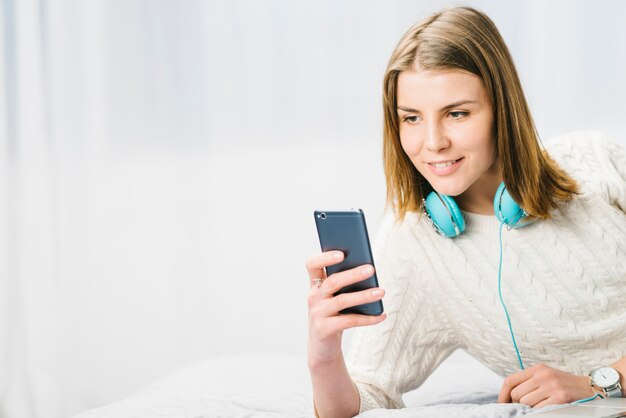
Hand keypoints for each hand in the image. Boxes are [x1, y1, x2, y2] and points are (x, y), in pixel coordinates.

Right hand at [305, 251, 385, 368]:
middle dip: (352, 274)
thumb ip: (344, 285)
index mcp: (315, 285)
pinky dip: (367, 318)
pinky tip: (381, 315)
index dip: (325, 257)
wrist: (322, 347)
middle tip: (371, 269)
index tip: (342, 254)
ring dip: (364, 295)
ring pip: (342, 301)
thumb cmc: (333, 316)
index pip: (312, 265)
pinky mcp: (323, 329)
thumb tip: (368, 271)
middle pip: (332, 281)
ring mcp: (317, 313)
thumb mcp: (335, 299)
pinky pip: (349, 321)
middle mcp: (313, 297)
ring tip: (381, 292)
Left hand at [498, 364, 596, 407]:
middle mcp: (543, 375)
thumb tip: (510, 395)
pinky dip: (540, 412)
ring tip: (541, 406)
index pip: (510, 380)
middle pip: (517, 394)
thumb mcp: (546, 376)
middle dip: (519, 404)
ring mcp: (552, 386)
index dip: (503, 394)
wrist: (591, 388)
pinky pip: (540, 409)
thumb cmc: (565, 384)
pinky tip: (547, 408)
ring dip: (531, 408)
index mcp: (537, 369)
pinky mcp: (560, 398)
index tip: (501, 403)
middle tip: (528, 406)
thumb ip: (529, 381)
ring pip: (527, 403)